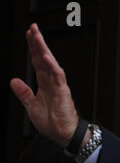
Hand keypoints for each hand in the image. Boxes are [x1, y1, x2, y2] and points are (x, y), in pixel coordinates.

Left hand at [10, 23, 77, 147]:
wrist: (62, 134)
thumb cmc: (52, 122)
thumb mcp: (31, 106)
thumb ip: (23, 93)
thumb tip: (13, 81)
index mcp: (44, 84)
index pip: (37, 62)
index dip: (33, 48)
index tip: (28, 35)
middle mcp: (51, 82)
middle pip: (44, 58)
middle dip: (38, 43)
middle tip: (33, 28)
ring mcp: (58, 85)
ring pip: (51, 63)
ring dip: (44, 49)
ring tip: (38, 36)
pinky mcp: (63, 91)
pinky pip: (58, 76)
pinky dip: (52, 66)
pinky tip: (46, 57)